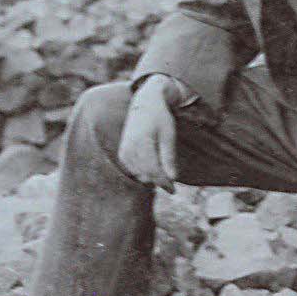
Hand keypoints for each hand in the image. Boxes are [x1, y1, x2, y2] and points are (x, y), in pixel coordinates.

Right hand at [117, 75, 186, 191]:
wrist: (145, 105)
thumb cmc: (160, 119)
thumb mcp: (169, 136)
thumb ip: (169, 157)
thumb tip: (172, 179)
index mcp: (142, 141)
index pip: (153, 170)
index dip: (164, 182)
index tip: (173, 190)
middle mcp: (130, 147)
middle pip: (146, 174)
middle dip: (159, 181)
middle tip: (171, 185)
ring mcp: (124, 151)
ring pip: (140, 174)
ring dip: (152, 177)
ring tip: (163, 172)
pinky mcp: (123, 154)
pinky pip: (134, 171)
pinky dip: (144, 173)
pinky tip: (152, 168)